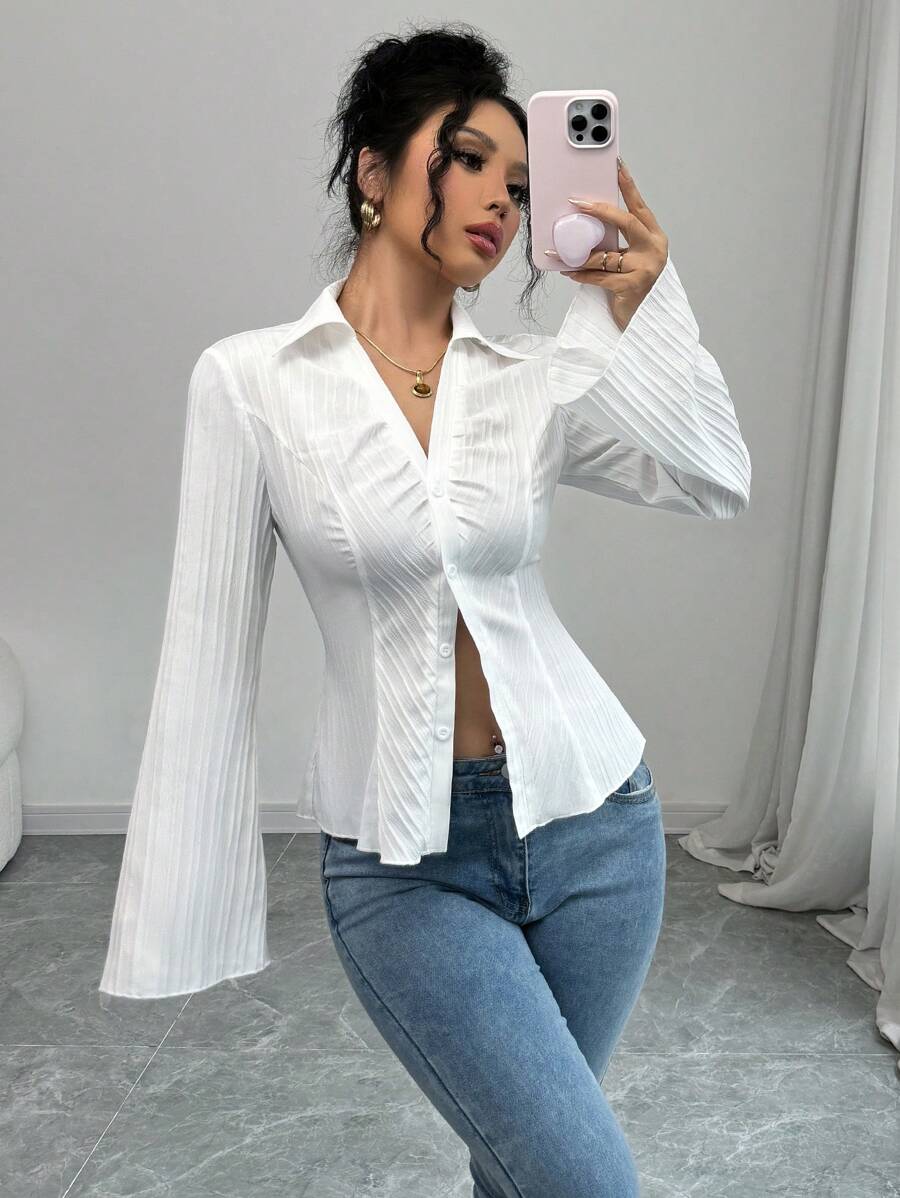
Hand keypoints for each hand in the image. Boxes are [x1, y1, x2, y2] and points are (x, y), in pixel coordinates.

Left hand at [558, 160, 668, 331]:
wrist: (645, 323)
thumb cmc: (635, 288)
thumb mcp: (631, 261)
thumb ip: (619, 244)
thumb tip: (588, 227)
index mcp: (655, 238)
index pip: (639, 206)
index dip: (628, 185)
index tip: (616, 165)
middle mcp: (654, 249)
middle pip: (626, 221)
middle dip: (599, 210)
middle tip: (576, 202)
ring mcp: (646, 268)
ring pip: (605, 255)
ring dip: (578, 254)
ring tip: (557, 252)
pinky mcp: (632, 286)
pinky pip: (599, 276)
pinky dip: (581, 274)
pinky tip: (567, 272)